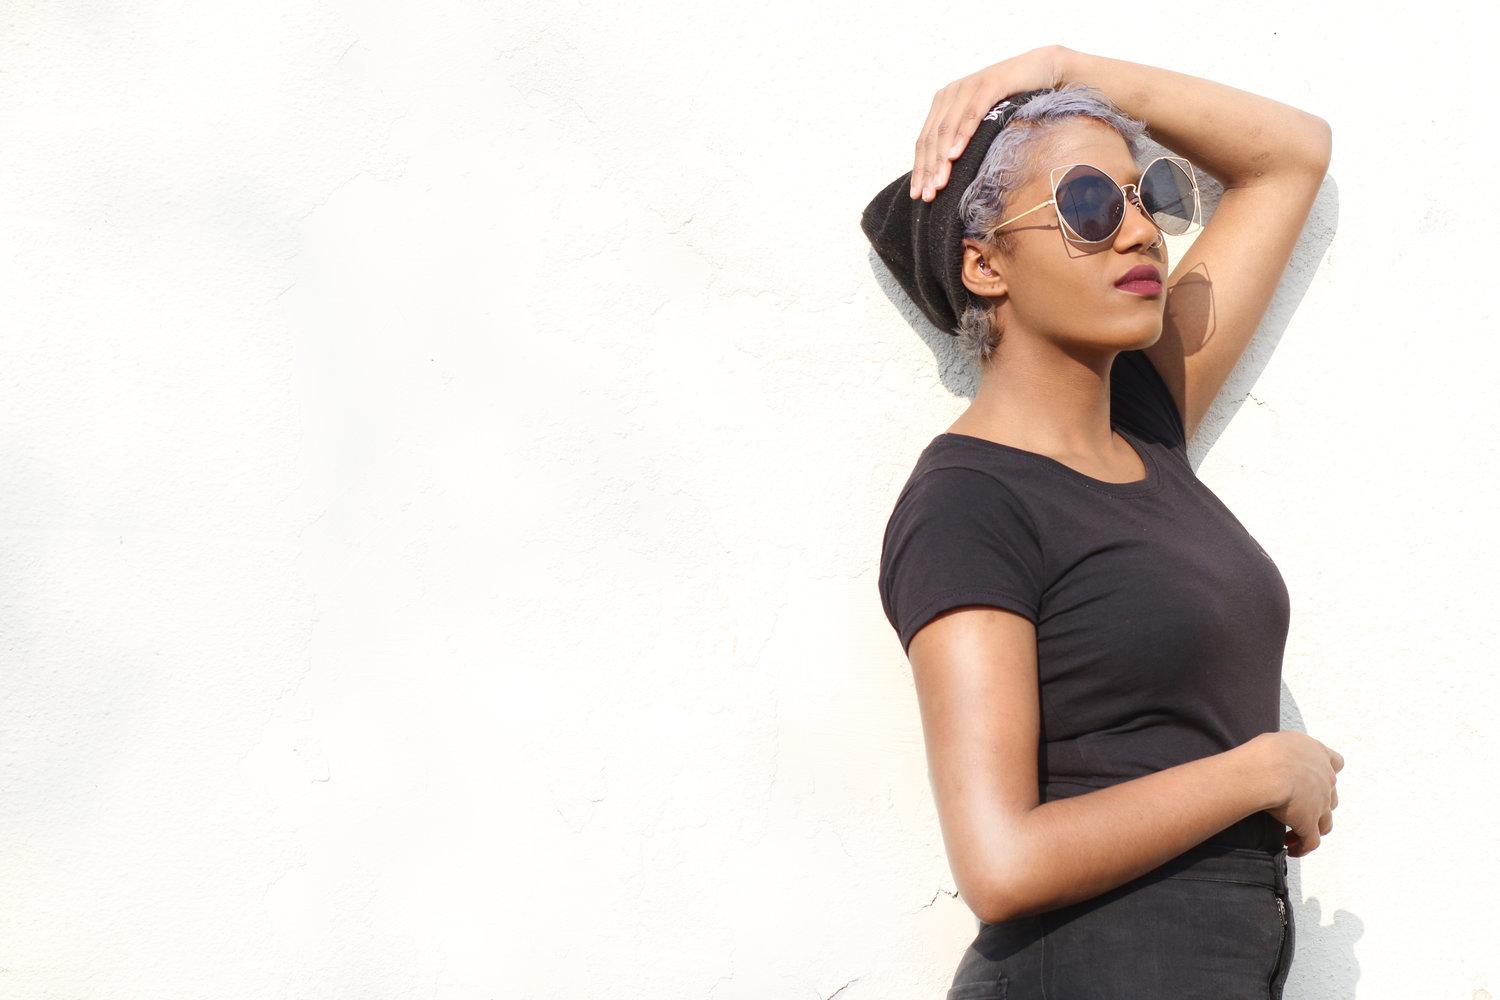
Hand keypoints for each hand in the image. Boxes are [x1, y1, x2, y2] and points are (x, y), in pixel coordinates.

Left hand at [910, 45, 1068, 201]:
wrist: (1043, 70)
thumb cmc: (1014, 102)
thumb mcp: (983, 124)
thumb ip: (964, 139)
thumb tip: (950, 174)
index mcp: (944, 103)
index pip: (925, 140)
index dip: (920, 168)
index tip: (917, 195)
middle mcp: (950, 93)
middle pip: (932, 137)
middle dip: (928, 169)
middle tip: (926, 196)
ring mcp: (968, 87)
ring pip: (947, 128)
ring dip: (940, 159)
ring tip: (938, 184)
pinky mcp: (990, 83)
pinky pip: (972, 113)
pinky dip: (962, 134)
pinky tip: (955, 155)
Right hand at [1251, 731, 1343, 857]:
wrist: (1267, 770)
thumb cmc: (1267, 750)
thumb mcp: (1281, 740)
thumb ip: (1288, 749)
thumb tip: (1279, 755)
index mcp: (1319, 755)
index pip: (1336, 763)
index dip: (1326, 771)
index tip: (1312, 776)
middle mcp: (1325, 780)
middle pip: (1330, 796)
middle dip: (1315, 804)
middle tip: (1294, 808)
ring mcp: (1321, 804)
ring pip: (1325, 823)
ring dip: (1312, 828)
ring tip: (1292, 834)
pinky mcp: (1309, 824)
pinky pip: (1311, 842)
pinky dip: (1302, 847)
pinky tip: (1291, 850)